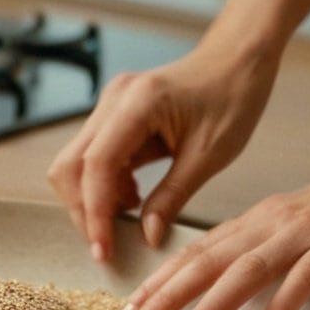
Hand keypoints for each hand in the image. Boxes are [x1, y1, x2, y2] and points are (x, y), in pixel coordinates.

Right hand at [47, 35, 277, 261]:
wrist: (238, 60)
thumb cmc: (232, 98)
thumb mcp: (209, 156)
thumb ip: (172, 197)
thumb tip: (147, 237)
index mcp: (139, 104)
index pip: (96, 165)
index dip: (94, 212)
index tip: (102, 249)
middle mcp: (113, 100)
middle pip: (71, 165)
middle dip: (83, 209)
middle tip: (106, 244)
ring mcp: (109, 104)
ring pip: (75, 162)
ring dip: (92, 197)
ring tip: (128, 215)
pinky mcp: (113, 113)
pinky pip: (93, 155)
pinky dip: (105, 183)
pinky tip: (133, 195)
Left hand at [122, 133, 309, 309]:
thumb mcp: (298, 226)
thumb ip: (265, 249)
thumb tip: (228, 282)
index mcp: (259, 219)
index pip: (197, 251)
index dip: (161, 280)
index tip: (131, 308)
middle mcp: (273, 222)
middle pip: (207, 259)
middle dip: (166, 295)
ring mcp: (306, 231)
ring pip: (245, 270)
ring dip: (209, 307)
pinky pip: (305, 276)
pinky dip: (280, 305)